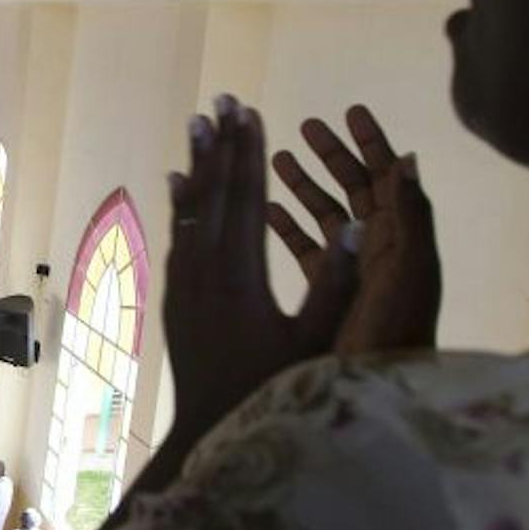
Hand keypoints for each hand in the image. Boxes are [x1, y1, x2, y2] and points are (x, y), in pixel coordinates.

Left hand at [164, 96, 360, 445]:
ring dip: (197, 163)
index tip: (250, 112)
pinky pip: (178, 235)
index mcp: (241, 276)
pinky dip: (181, 202)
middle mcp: (204, 271)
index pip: (247, 199)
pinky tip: (178, 182)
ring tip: (198, 123)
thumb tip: (354, 226)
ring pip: (191, 209)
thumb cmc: (270, 391)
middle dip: (219, 143)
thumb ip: (334, 287)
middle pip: (213, 193)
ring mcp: (184, 282)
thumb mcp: (312, 345)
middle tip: (220, 99)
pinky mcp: (174, 296)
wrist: (207, 429)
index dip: (249, 153)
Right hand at [266, 105, 439, 355]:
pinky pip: (308, 252)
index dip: (371, 144)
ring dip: (305, 187)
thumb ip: (410, 216)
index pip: (387, 180)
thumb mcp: (407, 271)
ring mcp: (354, 272)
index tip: (350, 110)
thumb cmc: (396, 334)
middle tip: (307, 124)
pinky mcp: (331, 295)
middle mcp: (378, 250)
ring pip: (327, 217)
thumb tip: (408, 157)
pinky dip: (289, 229)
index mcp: (400, 240)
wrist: (378, 393)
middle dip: (333, 156)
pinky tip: (265, 211)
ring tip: (278, 158)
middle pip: (355, 191)